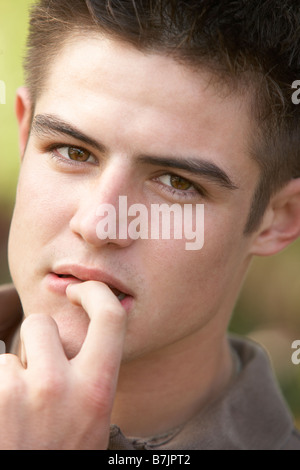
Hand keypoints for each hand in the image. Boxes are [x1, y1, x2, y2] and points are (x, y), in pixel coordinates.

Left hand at [0, 281, 126, 449]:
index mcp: (97, 389)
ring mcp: (16, 393)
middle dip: (34, 340)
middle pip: (41, 324)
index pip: (111, 317)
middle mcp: (59, 386)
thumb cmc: (62, 456)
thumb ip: (92, 377)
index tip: (79, 291)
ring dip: (7, 374)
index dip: (95, 293)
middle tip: (33, 376)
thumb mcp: (92, 421)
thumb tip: (86, 334)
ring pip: (5, 353)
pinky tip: (1, 417)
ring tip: (13, 412)